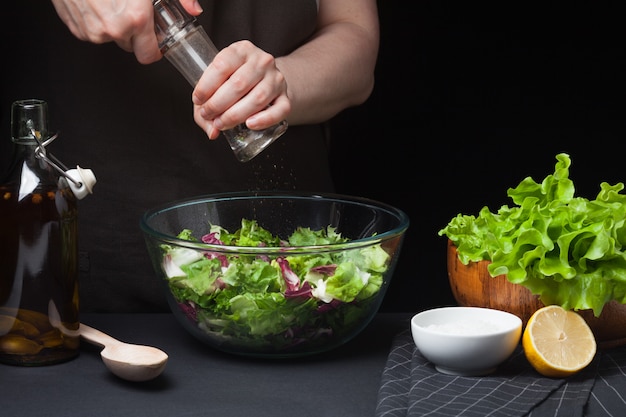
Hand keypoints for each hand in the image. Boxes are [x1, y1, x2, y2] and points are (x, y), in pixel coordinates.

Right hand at [50, 0, 202, 63]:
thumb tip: (194, 10)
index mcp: (134, 19)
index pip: (149, 56)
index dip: (154, 48)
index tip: (155, 39)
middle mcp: (112, 28)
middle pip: (130, 46)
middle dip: (135, 33)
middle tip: (133, 10)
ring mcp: (91, 29)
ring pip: (111, 38)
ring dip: (114, 25)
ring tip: (113, 2)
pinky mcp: (74, 26)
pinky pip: (91, 31)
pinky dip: (96, 20)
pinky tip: (97, 3)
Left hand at [191, 40, 290, 139]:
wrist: (266, 80)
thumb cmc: (236, 80)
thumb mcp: (219, 80)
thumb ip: (207, 104)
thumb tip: (212, 132)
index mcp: (242, 50)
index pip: (222, 65)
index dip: (206, 86)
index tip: (198, 100)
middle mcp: (262, 61)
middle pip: (238, 84)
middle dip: (218, 104)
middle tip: (208, 116)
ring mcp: (276, 79)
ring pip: (257, 99)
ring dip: (235, 115)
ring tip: (221, 124)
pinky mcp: (285, 97)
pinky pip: (278, 111)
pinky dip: (264, 120)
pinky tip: (249, 124)